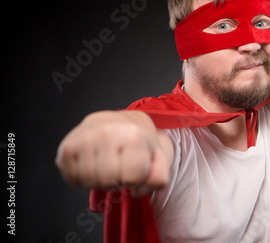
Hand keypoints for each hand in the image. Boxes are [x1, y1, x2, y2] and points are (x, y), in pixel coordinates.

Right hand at [55, 110, 172, 196]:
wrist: (113, 122)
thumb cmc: (136, 142)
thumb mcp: (157, 156)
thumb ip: (159, 176)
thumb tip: (140, 190)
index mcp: (133, 135)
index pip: (133, 177)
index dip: (136, 179)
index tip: (136, 166)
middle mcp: (107, 133)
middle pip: (110, 181)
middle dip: (117, 181)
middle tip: (119, 167)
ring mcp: (85, 139)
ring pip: (90, 182)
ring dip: (99, 181)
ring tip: (106, 165)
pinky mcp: (67, 147)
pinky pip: (74, 180)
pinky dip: (83, 179)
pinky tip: (92, 164)